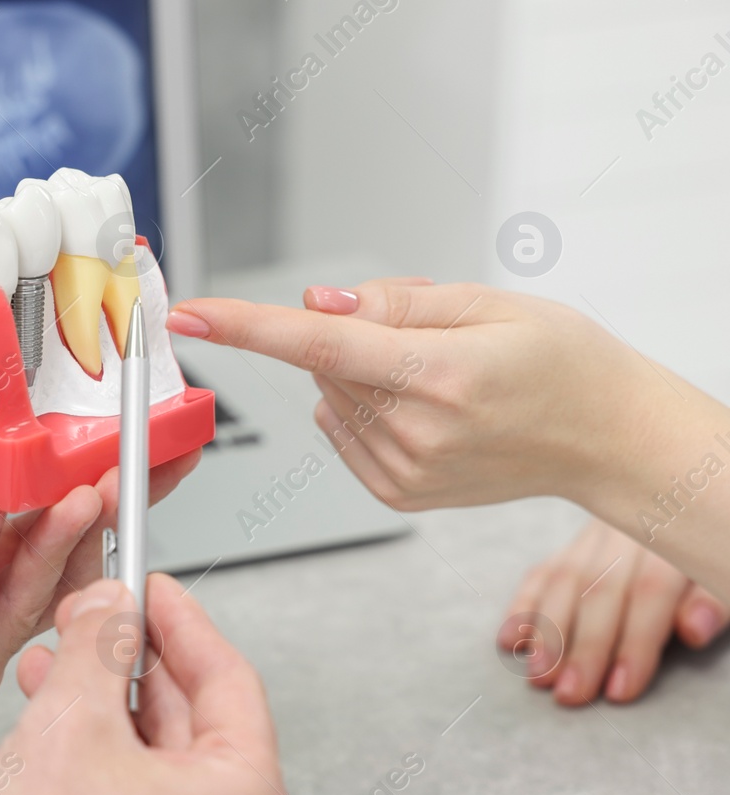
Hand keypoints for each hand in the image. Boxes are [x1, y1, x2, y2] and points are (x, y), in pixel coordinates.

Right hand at [0, 577, 291, 794]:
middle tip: (89, 626)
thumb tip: (112, 607)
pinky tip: (58, 746)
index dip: (178, 621)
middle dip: (130, 669)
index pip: (228, 678)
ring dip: (108, 718)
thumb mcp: (66, 723)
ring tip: (52, 681)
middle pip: (195, 726)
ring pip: (164, 774)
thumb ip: (98, 646)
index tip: (148, 589)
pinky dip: (108, 775)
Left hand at [167, 280, 669, 509]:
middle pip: (323, 359)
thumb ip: (393, 300)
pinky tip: (425, 408)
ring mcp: (403, 470)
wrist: (606, 437)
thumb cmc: (561, 361)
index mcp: (437, 373)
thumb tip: (312, 302)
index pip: (316, 343)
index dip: (245, 326)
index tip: (189, 314)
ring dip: (360, 372)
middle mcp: (414, 430)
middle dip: (351, 329)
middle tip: (425, 330)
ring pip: (329, 394)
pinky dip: (364, 408)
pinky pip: (342, 430)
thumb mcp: (490, 301)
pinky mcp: (397, 493)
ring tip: (439, 374)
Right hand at [505, 518, 728, 704]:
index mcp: (672, 537)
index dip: (633, 644)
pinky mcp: (574, 545)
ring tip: (537, 674)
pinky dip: (523, 607)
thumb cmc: (709, 554)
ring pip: (562, 580)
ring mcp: (595, 535)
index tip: (619, 690)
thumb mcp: (725, 572)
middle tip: (568, 694)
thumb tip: (693, 631)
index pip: (647, 593)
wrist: (684, 501)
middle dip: (581, 647)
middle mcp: (627, 530)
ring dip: (545, 632)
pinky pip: (541, 572)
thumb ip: (713, 600)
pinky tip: (509, 639)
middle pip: (597, 590)